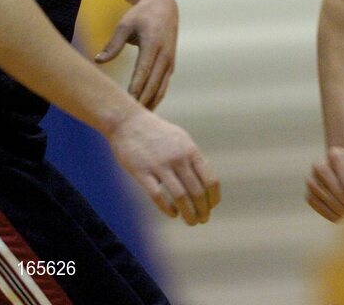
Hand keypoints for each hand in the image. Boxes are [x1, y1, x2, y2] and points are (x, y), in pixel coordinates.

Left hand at [96, 0, 177, 109]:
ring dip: (150, 103)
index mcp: (153, 45)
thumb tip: (98, 61)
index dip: (135, 89)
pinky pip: (164, 85)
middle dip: (142, 102)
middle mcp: (165, 56)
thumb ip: (112, 45)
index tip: (126, 104)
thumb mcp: (124, 25)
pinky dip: (156, 97)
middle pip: (154, 85)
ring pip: (161, 88)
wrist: (165, 6)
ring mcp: (170, 61)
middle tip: (129, 119)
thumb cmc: (141, 15)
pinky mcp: (171, 64)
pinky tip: (146, 108)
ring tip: (138, 120)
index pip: (143, 72)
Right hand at [108, 107, 220, 224]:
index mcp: (191, 151)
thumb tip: (206, 181)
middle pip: (197, 191)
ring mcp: (160, 165)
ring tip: (192, 222)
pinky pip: (158, 196)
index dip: (214, 196)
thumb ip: (193, 159)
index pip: (210, 179)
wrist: (129, 122)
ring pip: (180, 197)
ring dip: (188, 213)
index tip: (213, 206)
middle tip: (203, 219)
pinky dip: (168, 208)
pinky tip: (173, 214)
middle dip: (203, 209)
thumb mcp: (182, 140)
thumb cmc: (158, 133)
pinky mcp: (141, 172)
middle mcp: (178, 158)